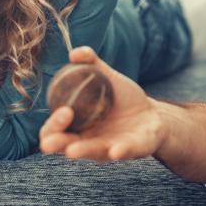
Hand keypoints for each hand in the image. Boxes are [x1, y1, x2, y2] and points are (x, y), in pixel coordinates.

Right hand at [39, 47, 165, 161]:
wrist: (152, 114)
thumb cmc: (122, 99)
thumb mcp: (107, 78)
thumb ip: (91, 64)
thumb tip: (75, 53)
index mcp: (76, 126)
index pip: (53, 130)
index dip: (52, 124)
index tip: (64, 109)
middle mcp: (87, 141)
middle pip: (64, 146)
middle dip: (57, 141)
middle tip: (63, 123)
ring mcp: (108, 148)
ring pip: (91, 152)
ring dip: (82, 150)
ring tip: (72, 151)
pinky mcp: (131, 151)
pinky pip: (124, 152)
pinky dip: (119, 151)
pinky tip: (115, 150)